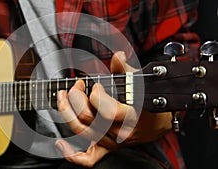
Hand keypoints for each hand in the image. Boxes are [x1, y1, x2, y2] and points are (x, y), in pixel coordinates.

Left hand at [56, 51, 171, 166]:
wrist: (158, 123)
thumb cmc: (150, 103)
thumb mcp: (141, 82)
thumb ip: (126, 69)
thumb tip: (118, 57)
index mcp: (130, 116)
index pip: (106, 110)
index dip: (96, 95)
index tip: (97, 85)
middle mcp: (118, 132)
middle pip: (86, 118)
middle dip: (76, 96)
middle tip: (78, 85)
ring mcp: (110, 141)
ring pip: (80, 131)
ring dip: (66, 112)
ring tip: (63, 97)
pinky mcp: (105, 147)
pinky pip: (87, 159)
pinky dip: (71, 155)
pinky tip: (60, 144)